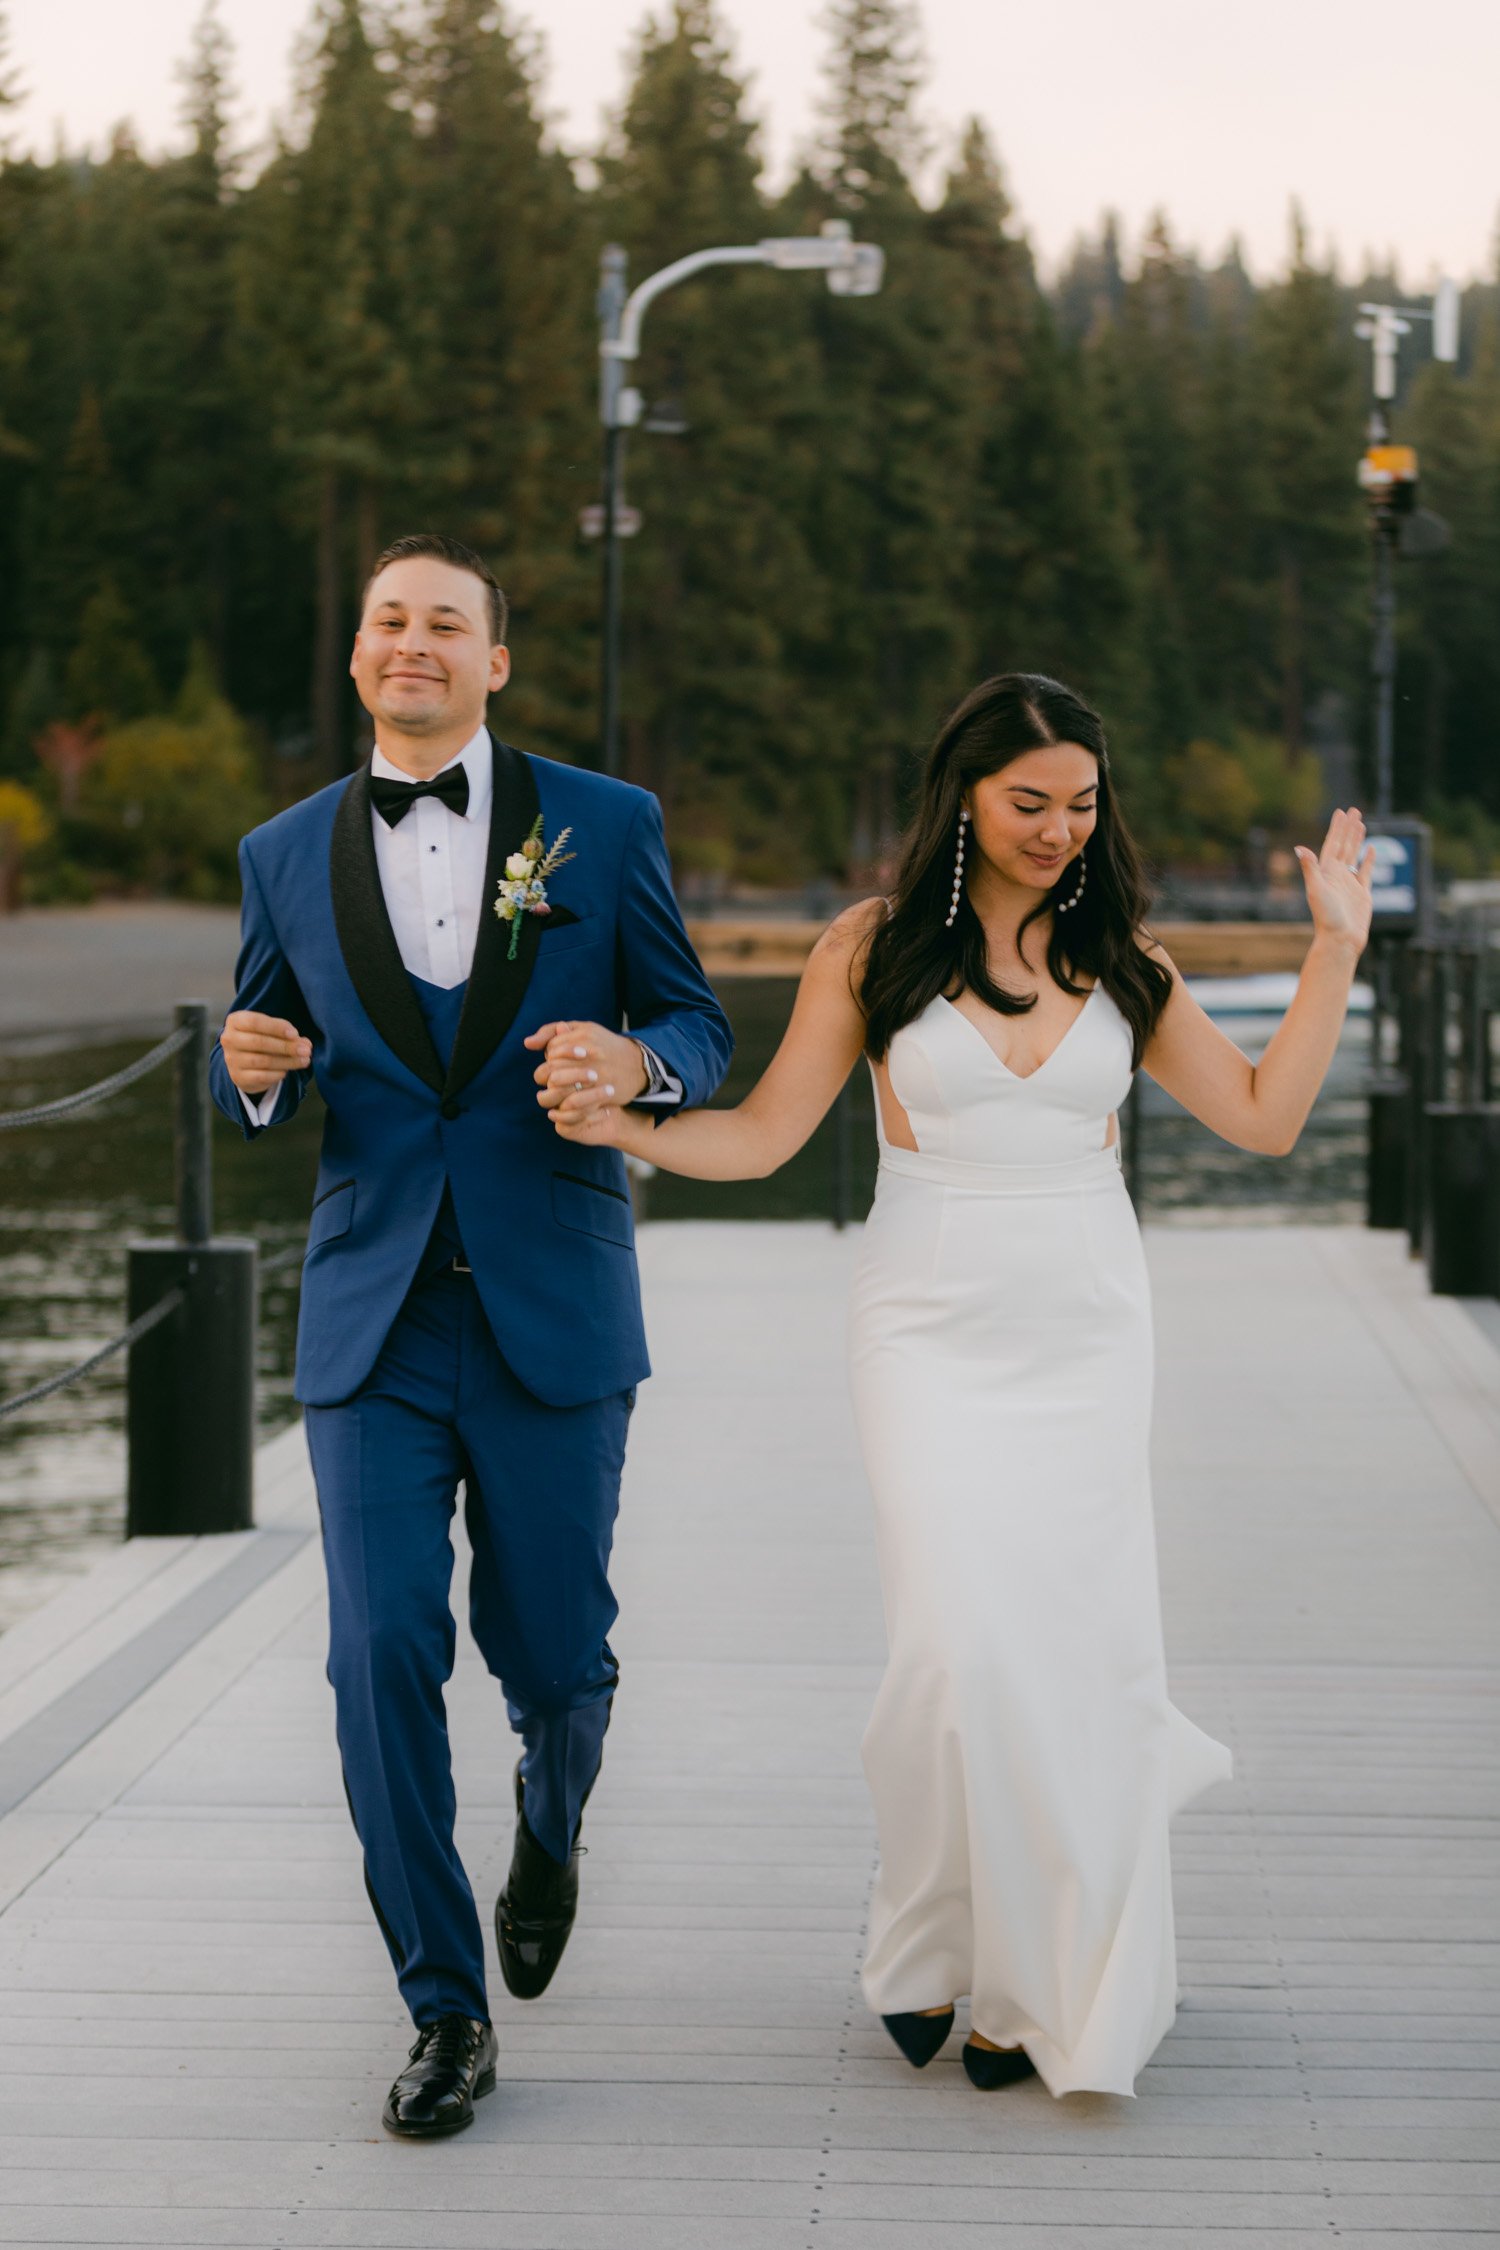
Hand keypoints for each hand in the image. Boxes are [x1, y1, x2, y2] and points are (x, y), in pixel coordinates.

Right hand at [221, 1010, 311, 1093]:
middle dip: (286, 1046)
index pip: (254, 1022)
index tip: (295, 1034)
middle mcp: (229, 1039)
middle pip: (259, 1042)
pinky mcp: (238, 1077)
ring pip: (263, 1061)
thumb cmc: (262, 1039)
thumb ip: (288, 1034)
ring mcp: (231, 1059)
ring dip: (287, 1061)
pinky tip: (287, 1071)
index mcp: (236, 1021)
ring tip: (304, 1060)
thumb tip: (306, 1043)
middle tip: (306, 1050)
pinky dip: (277, 1074)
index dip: (276, 1027)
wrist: (245, 1062)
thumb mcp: (272, 1031)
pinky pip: (261, 1076)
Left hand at [524, 1019, 647, 1125]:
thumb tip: (527, 1043)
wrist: (638, 1065)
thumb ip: (552, 1032)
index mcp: (584, 1036)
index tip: (557, 1060)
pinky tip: (568, 1099)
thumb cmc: (604, 1045)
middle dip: (548, 1075)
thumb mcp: (582, 1029)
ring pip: (559, 1086)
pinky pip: (573, 1101)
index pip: (551, 1050)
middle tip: (554, 1078)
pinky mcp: (600, 1092)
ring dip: (554, 1090)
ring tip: (560, 1088)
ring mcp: (595, 1074)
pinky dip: (566, 1103)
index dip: (550, 1057)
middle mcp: (590, 1054)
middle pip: (552, 1068)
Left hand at [1296, 807, 1373, 953]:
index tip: (1340, 812)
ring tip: (1361, 823)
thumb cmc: (1327, 917)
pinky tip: (1371, 849)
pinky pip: (1365, 872)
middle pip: (1344, 845)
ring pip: (1354, 855)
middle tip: (1354, 810)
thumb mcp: (1316, 889)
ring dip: (1357, 839)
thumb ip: (1310, 868)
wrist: (1340, 940)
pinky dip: (1368, 859)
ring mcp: (1349, 883)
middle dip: (1348, 827)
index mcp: (1326, 872)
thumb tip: (1299, 847)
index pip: (1332, 844)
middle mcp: (1337, 875)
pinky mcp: (1362, 893)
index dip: (1336, 828)